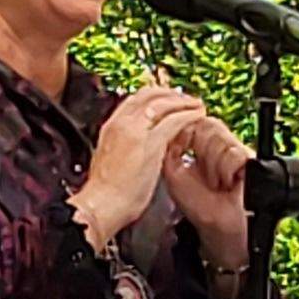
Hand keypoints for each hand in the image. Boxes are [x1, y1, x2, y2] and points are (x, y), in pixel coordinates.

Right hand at [72, 85, 206, 248]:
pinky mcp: (151, 143)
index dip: (153, 96)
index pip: (134, 100)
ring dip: (182, 101)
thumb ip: (122, 148)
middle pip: (148, 95)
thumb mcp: (110, 161)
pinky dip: (188, 115)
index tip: (166, 99)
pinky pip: (174, 121)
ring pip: (163, 104)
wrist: (101, 205)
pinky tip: (198, 115)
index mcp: (110, 127)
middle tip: (185, 98)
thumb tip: (134, 149)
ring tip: (196, 104)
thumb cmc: (105, 194)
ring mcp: (135, 131)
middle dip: (169, 94)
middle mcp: (121, 123)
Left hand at [171, 114, 251, 267]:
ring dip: (214, 167)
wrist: (218, 224)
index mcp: (201, 141)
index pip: (194, 118)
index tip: (184, 150)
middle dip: (201, 151)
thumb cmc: (198, 202)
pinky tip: (228, 183)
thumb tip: (169, 125)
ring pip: (221, 139)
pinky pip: (235, 154)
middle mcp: (221, 141)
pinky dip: (226, 172)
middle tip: (206, 176)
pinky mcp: (252, 159)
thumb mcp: (172, 171)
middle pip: (208, 124)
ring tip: (217, 182)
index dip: (187, 132)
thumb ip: (168, 147)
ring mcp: (237, 148)